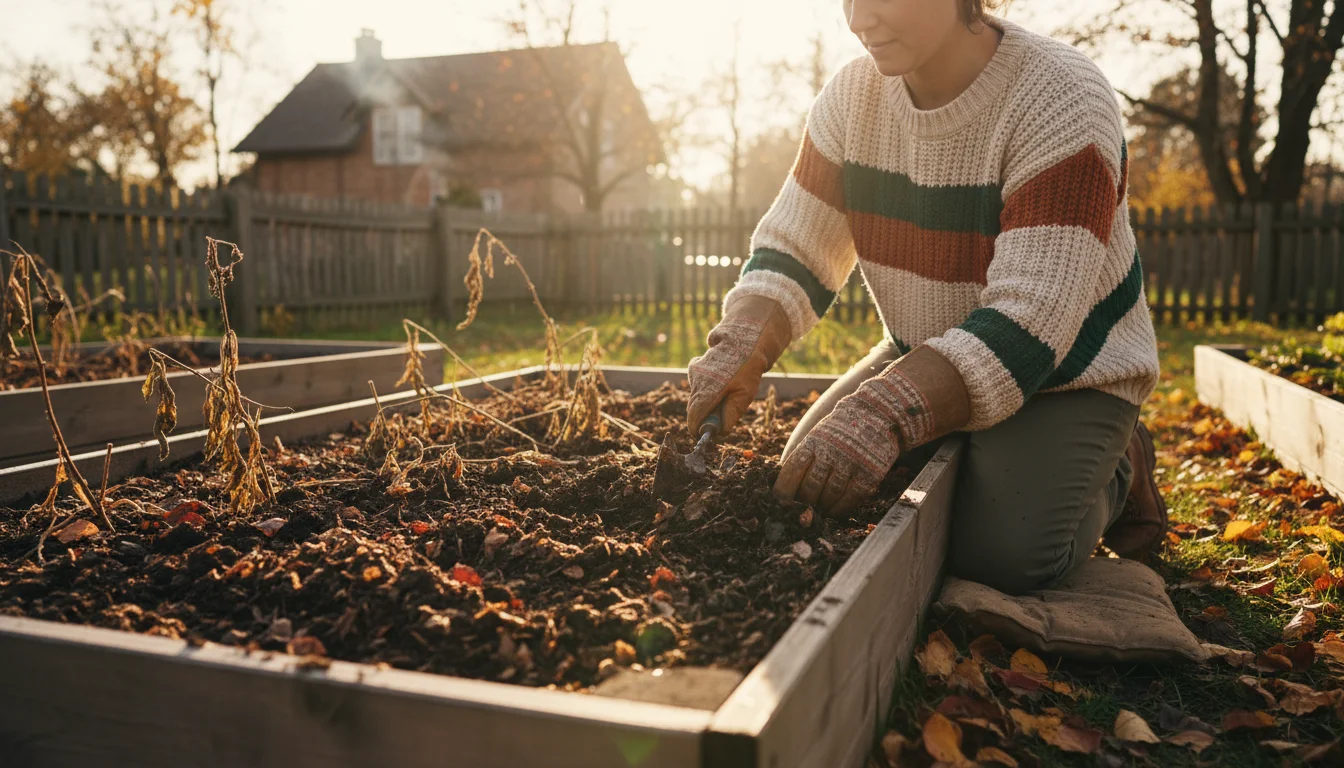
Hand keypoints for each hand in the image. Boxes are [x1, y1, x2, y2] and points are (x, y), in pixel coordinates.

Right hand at [687, 296, 790, 433]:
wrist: (745, 338)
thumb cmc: (747, 368)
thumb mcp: (744, 395)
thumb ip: (730, 415)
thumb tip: (720, 431)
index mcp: (706, 392)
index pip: (694, 418)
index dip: (698, 428)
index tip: (705, 433)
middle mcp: (696, 382)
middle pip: (694, 408)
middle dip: (705, 415)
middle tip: (721, 414)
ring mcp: (694, 372)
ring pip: (696, 395)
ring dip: (707, 399)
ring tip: (727, 390)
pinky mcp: (695, 365)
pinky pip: (697, 383)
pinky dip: (706, 387)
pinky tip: (721, 378)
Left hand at [774, 364, 932, 515]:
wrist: (877, 412)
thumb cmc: (841, 430)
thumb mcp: (818, 436)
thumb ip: (805, 458)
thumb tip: (787, 488)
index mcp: (813, 441)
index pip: (792, 470)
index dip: (784, 490)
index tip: (781, 502)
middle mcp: (831, 451)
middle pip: (810, 487)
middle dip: (804, 503)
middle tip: (804, 509)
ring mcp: (851, 462)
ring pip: (830, 495)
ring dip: (822, 508)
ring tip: (819, 511)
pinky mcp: (870, 471)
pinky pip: (852, 498)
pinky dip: (840, 509)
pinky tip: (835, 512)